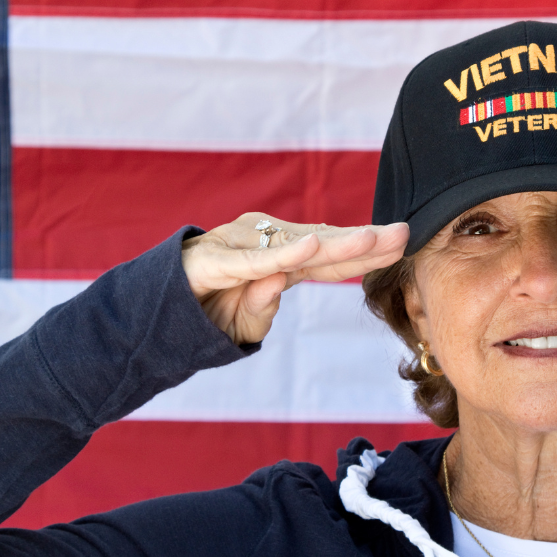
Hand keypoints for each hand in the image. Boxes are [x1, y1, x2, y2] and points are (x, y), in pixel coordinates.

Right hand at [181, 213, 408, 344]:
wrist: (153, 312)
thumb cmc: (205, 312)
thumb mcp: (244, 323)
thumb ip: (263, 306)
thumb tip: (279, 283)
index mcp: (281, 261)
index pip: (332, 256)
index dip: (367, 250)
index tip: (404, 242)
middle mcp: (264, 246)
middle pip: (323, 245)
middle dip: (365, 241)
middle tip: (403, 233)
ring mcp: (240, 248)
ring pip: (296, 247)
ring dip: (335, 243)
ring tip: (373, 239)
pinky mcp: (216, 261)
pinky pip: (254, 261)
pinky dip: (283, 256)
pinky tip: (313, 248)